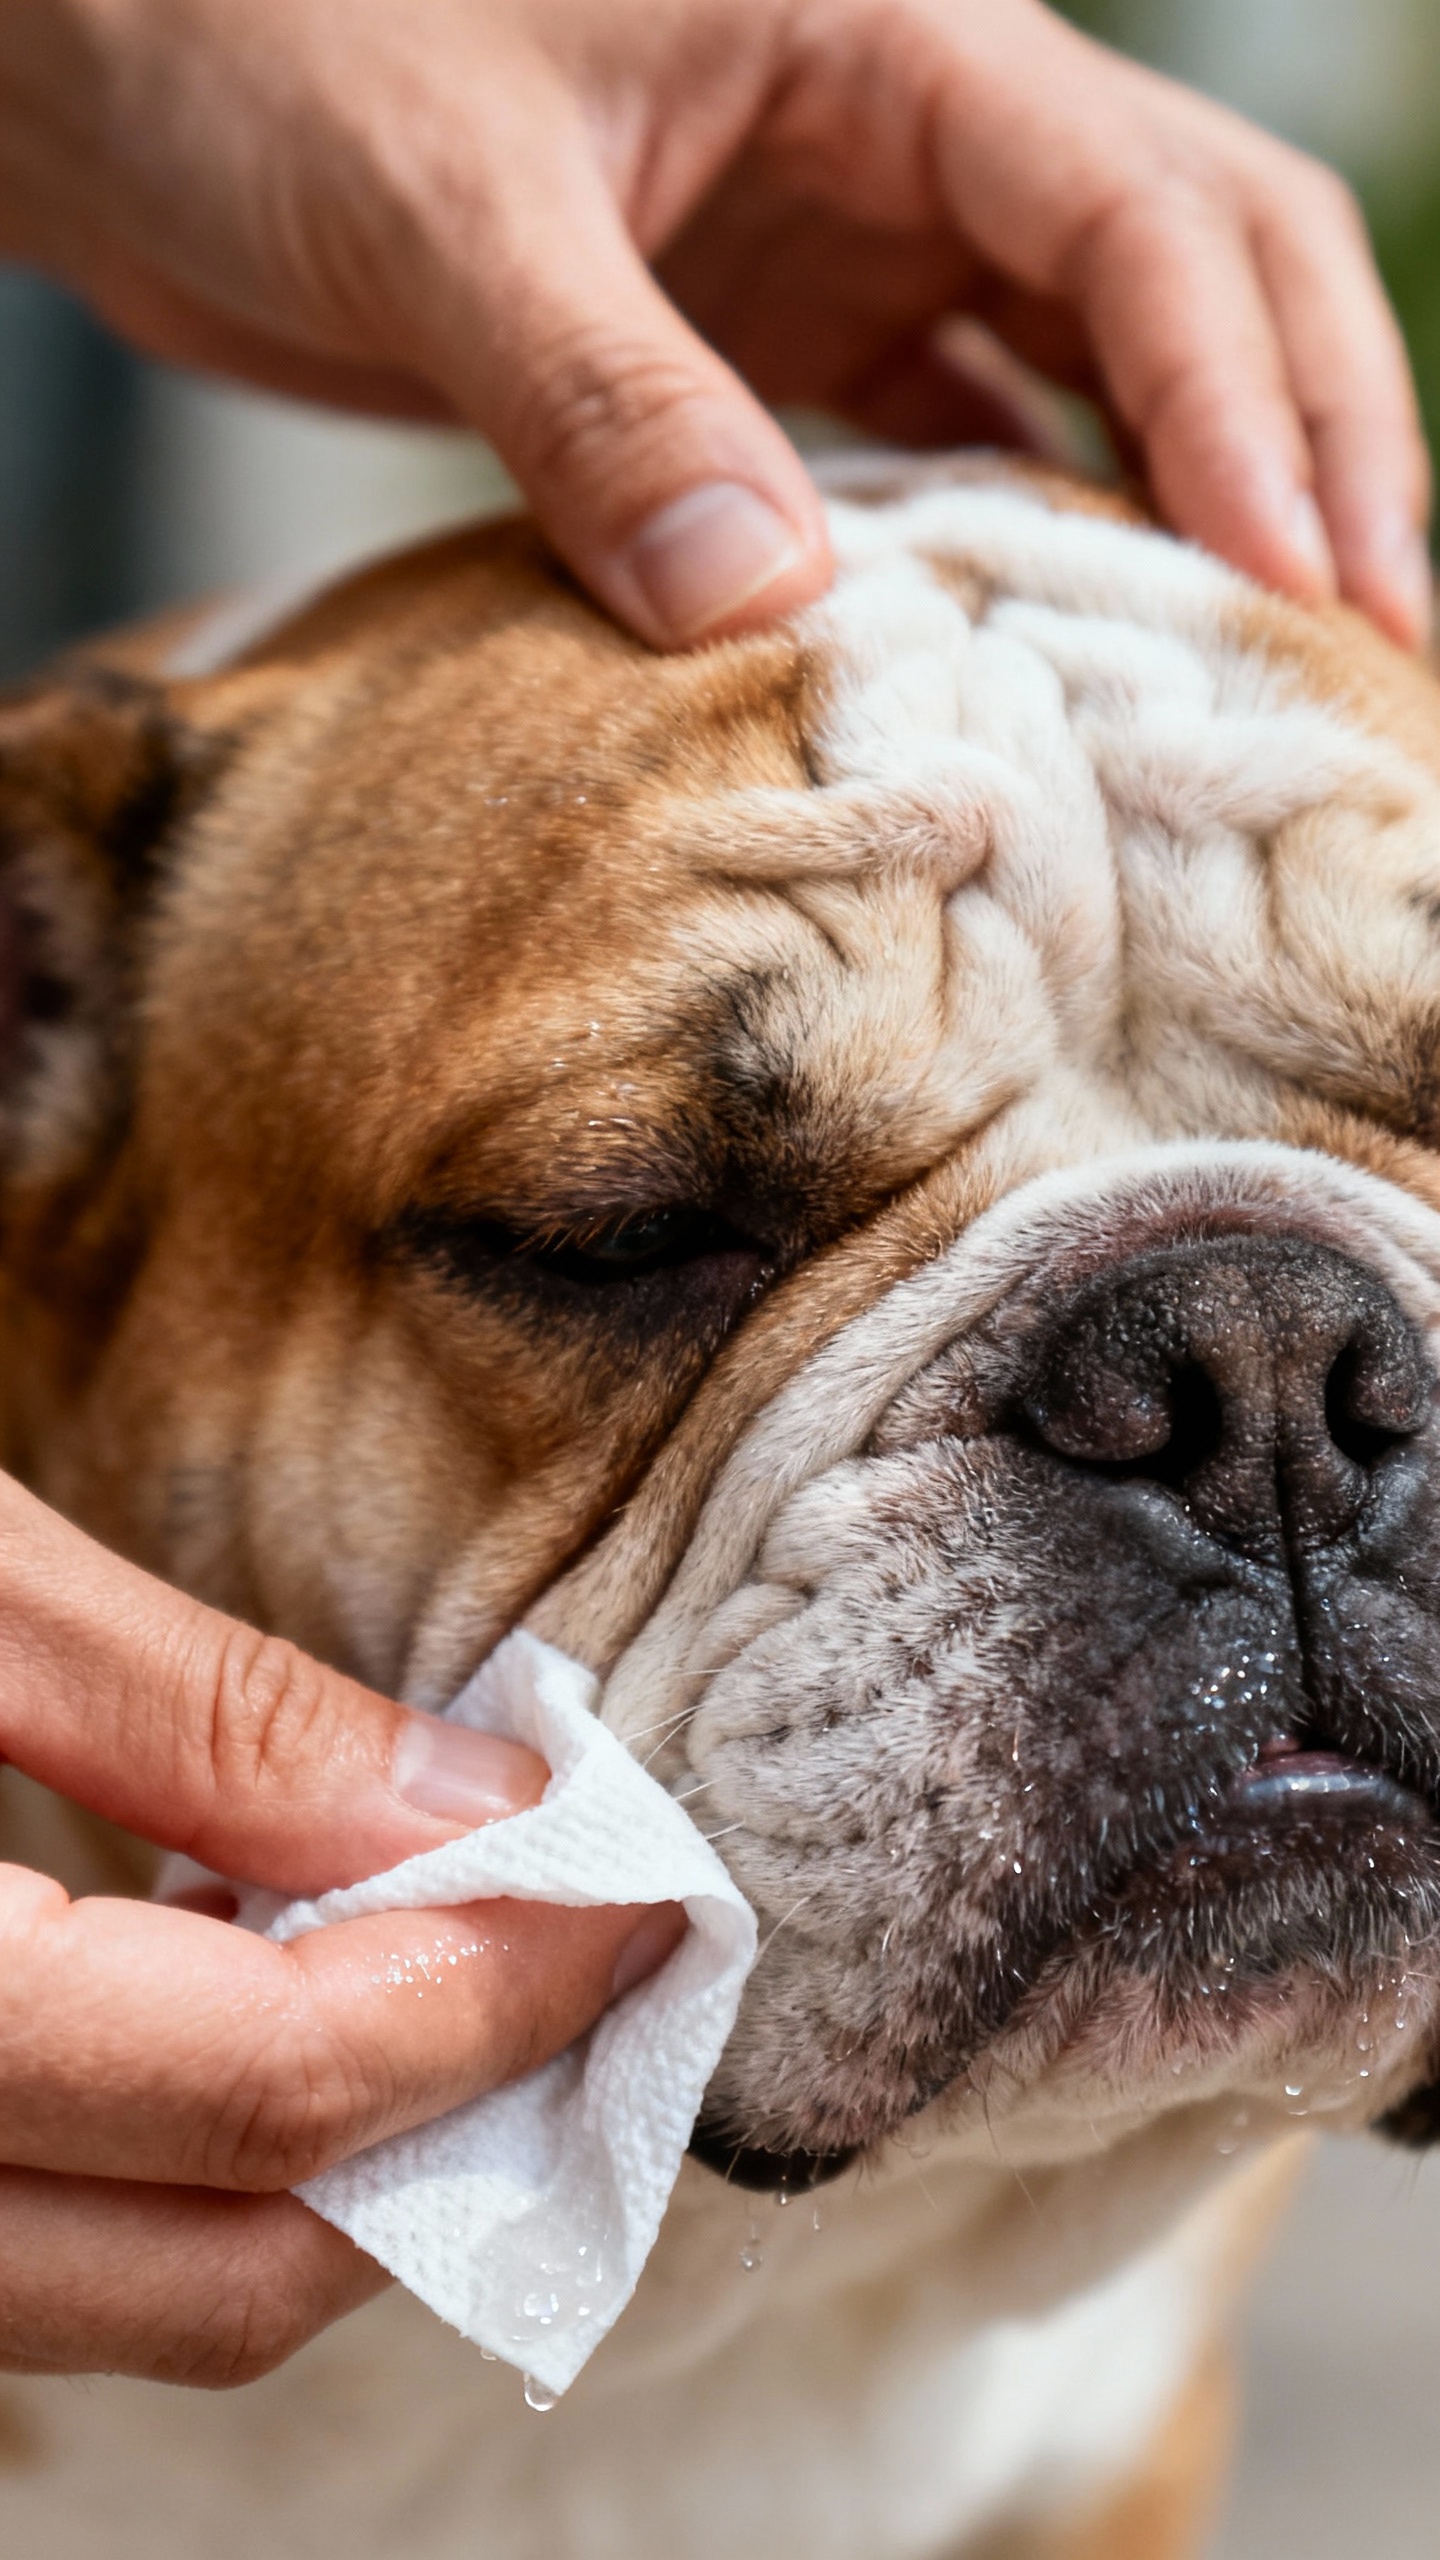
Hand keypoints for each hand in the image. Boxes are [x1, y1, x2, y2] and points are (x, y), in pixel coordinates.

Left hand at [0, 0, 1427, 648]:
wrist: (118, 54)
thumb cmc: (251, 29)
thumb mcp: (436, 204)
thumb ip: (601, 398)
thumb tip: (770, 605)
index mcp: (885, 26)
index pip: (1147, 215)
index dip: (1249, 409)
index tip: (1304, 596)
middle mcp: (906, 124)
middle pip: (1200, 274)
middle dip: (1306, 454)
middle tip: (1374, 663)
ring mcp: (844, 235)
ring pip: (1095, 371)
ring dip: (1192, 520)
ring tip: (1265, 695)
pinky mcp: (767, 336)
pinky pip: (947, 449)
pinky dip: (1021, 555)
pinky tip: (1059, 676)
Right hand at [0, 1472, 681, 2384]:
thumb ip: (200, 1711)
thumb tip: (472, 1812)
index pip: (266, 2087)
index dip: (494, 1990)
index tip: (634, 1890)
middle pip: (220, 2273)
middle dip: (454, 2124)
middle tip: (590, 1960)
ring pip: (137, 2292)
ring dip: (327, 2157)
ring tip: (441, 1955)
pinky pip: (56, 2247)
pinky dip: (188, 2156)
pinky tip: (242, 1977)